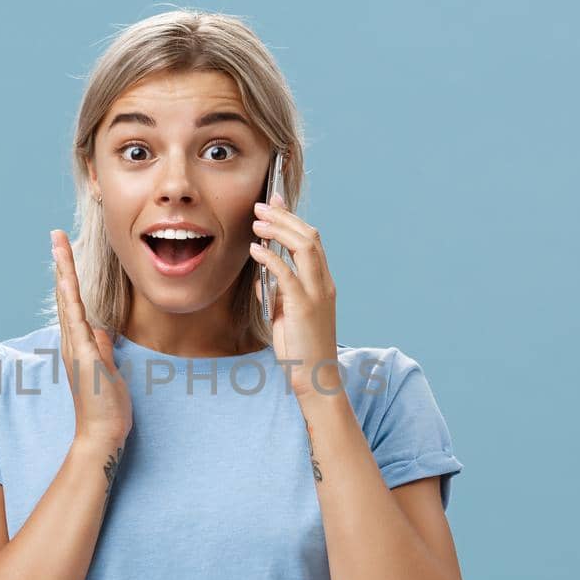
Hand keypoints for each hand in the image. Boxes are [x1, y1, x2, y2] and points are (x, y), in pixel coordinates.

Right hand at [51, 229, 132, 447]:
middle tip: (56, 234)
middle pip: (64, 294)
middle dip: (61, 263)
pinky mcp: (84, 356)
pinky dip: (70, 297)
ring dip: (63, 271)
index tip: (66, 252)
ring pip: (67, 301)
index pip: (73, 303)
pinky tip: (66, 278)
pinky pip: (76, 320)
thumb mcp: (108, 371)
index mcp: (79, 344)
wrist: (101, 435)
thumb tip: (101, 332)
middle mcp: (72, 343)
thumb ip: (103, 349)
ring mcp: (76, 348)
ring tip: (58, 244)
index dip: (69, 276)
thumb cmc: (106, 407)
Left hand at [249, 192, 342, 399]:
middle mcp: (324, 283)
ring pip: (304, 248)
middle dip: (284, 216)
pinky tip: (256, 249)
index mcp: (322, 283)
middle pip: (309, 237)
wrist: (315, 377)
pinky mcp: (304, 306)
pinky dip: (271, 257)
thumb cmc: (300, 349)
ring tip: (257, 221)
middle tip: (261, 204)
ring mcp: (317, 293)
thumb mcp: (286, 316)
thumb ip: (278, 294)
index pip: (311, 241)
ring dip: (279, 230)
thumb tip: (262, 277)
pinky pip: (287, 273)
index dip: (293, 218)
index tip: (274, 203)